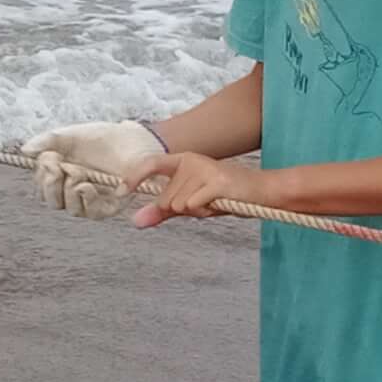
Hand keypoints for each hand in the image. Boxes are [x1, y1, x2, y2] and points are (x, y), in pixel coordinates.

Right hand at [22, 119, 164, 217]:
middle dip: (50, 183)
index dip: (41, 175)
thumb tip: (25, 150)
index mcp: (62, 175)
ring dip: (68, 186)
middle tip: (59, 164)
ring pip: (67, 207)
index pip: (41, 186)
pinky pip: (88, 211)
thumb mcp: (70, 136)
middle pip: (51, 201)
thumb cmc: (102, 138)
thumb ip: (47, 141)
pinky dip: (83, 197)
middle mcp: (74, 191)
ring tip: (80, 170)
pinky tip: (86, 184)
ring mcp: (91, 200)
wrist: (134, 139)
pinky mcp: (107, 207)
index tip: (50, 157)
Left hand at [122, 147, 266, 223]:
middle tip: (206, 203)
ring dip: (196, 212)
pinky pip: (193, 206)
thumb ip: (164, 211)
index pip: (150, 164)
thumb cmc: (225, 197)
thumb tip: (135, 221)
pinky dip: (205, 211)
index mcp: (183, 161)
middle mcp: (190, 160)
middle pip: (166, 199)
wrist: (262, 192)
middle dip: (183, 210)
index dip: (132, 177)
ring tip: (214, 202)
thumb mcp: (191, 204)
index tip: (120, 191)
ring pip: (179, 205)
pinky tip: (221, 203)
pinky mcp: (215, 181)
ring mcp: (202, 168)